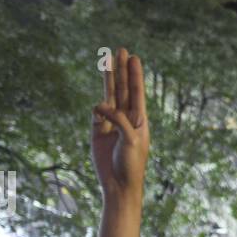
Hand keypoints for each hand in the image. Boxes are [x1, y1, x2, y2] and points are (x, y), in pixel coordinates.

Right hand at [91, 48, 149, 209]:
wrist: (119, 185)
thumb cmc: (131, 164)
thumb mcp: (131, 139)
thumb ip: (118, 120)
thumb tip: (99, 106)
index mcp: (139, 120)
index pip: (137, 92)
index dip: (135, 75)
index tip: (134, 58)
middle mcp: (126, 119)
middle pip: (123, 89)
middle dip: (122, 70)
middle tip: (121, 50)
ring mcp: (111, 124)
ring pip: (109, 97)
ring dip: (109, 79)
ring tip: (106, 60)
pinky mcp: (97, 132)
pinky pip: (96, 115)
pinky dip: (97, 108)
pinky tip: (99, 106)